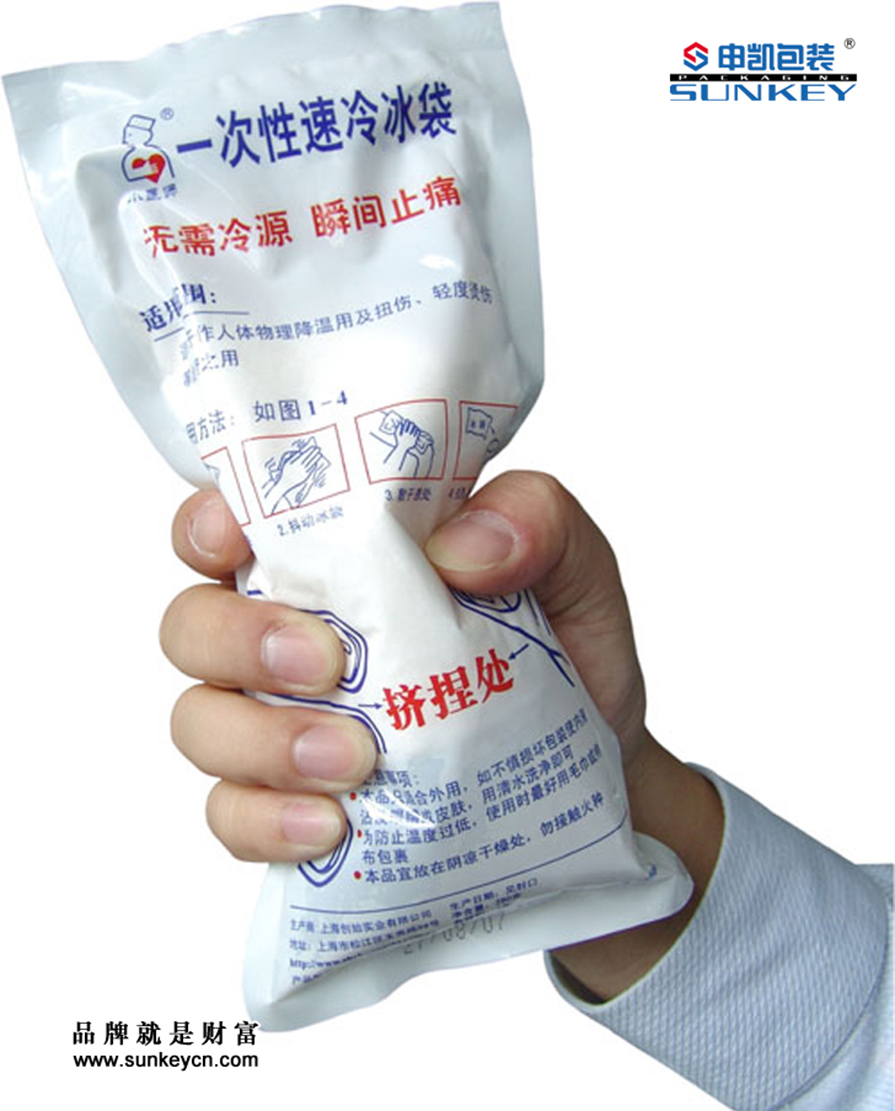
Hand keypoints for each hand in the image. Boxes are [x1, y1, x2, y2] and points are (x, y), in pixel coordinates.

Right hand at [162, 470, 721, 997]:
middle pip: (191, 623)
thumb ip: (537, 522)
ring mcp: (280, 724)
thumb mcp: (577, 574)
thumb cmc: (566, 658)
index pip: (233, 520)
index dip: (209, 522)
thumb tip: (463, 544)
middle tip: (326, 664)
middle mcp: (290, 633)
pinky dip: (267, 820)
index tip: (237, 541)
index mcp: (339, 560)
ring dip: (260, 739)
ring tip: (353, 759)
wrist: (589, 783)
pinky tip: (331, 825)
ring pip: (198, 721)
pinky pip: (231, 816)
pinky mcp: (290, 803)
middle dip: (237, 639)